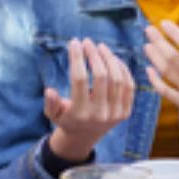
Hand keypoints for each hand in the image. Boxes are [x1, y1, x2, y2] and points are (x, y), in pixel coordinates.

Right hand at [45, 38, 134, 161]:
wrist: (85, 137)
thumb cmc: (66, 119)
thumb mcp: (53, 114)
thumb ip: (51, 103)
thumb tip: (49, 90)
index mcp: (80, 114)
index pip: (79, 80)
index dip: (77, 58)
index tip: (74, 42)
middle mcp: (100, 114)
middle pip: (101, 77)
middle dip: (94, 55)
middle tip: (88, 42)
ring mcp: (115, 114)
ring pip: (118, 80)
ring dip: (110, 59)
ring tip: (100, 47)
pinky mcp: (126, 112)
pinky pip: (129, 86)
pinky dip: (123, 69)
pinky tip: (114, 58)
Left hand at [144, 22, 178, 143]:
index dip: (174, 33)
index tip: (164, 23)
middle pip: (173, 57)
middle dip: (158, 41)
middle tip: (149, 30)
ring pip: (167, 72)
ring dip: (154, 57)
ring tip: (147, 46)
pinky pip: (165, 92)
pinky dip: (155, 80)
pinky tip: (149, 69)